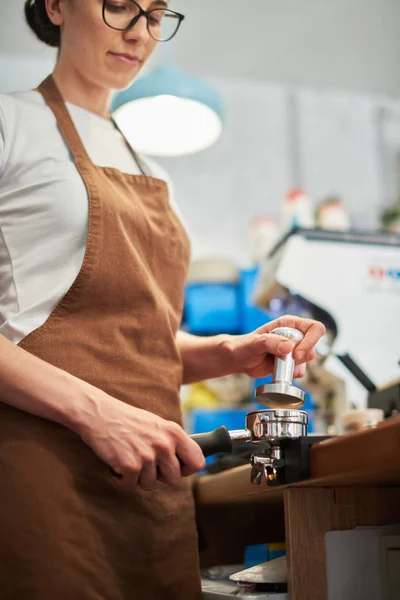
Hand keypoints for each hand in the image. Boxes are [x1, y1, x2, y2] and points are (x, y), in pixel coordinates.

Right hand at [74, 383, 204, 490]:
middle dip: (159, 476)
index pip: (197, 461)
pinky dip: (122, 479)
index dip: (187, 469)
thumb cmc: (127, 420)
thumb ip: (172, 441)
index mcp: (174, 432)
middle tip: (145, 463)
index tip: (176, 467)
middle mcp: (164, 444)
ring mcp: (147, 456)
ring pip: (150, 485)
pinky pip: (131, 486)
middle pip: (174, 479)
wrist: (99, 414)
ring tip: (129, 458)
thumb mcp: (157, 424)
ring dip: (138, 477)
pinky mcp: (130, 466)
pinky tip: (118, 464)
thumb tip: (186, 463)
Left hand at [226, 315, 325, 378]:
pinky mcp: (291, 363)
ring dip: (296, 366)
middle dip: (301, 356)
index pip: (314, 328)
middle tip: (285, 361)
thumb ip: (269, 342)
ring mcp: (294, 350)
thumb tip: (288, 347)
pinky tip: (278, 372)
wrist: (239, 360)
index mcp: (289, 324)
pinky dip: (292, 374)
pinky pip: (301, 370)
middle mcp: (294, 336)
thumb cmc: (244, 346)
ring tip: (277, 365)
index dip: (311, 341)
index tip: (297, 353)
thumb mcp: (254, 343)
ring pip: (308, 359)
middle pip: (313, 345)